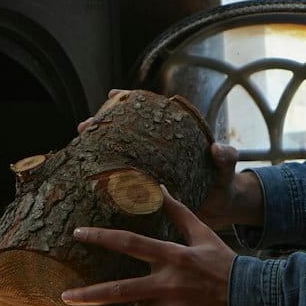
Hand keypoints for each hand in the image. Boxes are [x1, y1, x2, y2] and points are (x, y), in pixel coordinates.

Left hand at [62, 191, 233, 305]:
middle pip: (119, 291)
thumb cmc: (226, 265)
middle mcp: (168, 285)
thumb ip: (179, 212)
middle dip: (88, 295)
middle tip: (64, 295)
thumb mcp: (204, 235)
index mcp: (173, 257)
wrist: (252, 302)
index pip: (129, 244)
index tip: (78, 234)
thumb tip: (159, 187)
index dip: (101, 237)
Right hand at [79, 91, 261, 233]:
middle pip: (126, 133)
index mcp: (175, 140)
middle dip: (103, 126)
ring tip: (78, 149)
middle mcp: (158, 154)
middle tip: (83, 127)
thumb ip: (227, 158)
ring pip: (120, 158)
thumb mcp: (227, 170)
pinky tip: (88, 184)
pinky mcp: (147, 195)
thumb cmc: (225, 184)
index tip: (113, 94)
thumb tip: (218, 149)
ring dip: (98, 152)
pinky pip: (124, 186)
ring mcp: (150, 173)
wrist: (223, 211)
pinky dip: (106, 183)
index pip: (150, 113)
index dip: (131, 101)